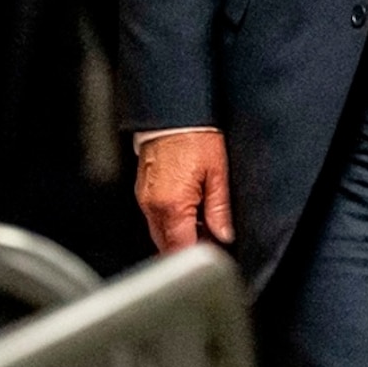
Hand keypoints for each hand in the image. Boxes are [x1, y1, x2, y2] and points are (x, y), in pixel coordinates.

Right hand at [135, 130, 233, 251]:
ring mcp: (144, 199)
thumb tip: (224, 234)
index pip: (182, 248)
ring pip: (160, 234)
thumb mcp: (218, 173)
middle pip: (167, 246)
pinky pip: (155, 218)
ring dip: (179, 235)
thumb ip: (220, 209)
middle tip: (211, 238)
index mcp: (172, 205)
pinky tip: (188, 209)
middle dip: (188, 246)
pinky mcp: (143, 191)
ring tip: (201, 220)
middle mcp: (153, 206)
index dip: (200, 252)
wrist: (172, 114)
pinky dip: (171, 221)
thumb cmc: (195, 136)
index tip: (215, 249)